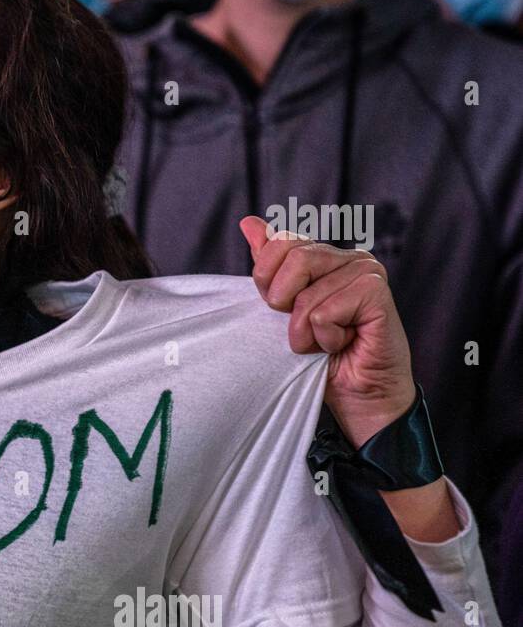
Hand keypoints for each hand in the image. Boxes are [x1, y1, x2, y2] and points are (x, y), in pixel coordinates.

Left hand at [240, 216, 460, 543]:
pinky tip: (342, 345)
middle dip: (282, 302)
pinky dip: (324, 336)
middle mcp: (351, 259)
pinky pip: (325, 310)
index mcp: (326, 256)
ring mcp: (368, 274)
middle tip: (301, 331)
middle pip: (293, 257)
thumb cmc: (320, 361)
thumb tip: (249, 223)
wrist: (357, 402)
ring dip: (303, 329)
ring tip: (323, 343)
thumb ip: (270, 267)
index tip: (279, 310)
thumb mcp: (282, 312)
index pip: (280, 243)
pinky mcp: (377, 297)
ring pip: (307, 290)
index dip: (267, 279)